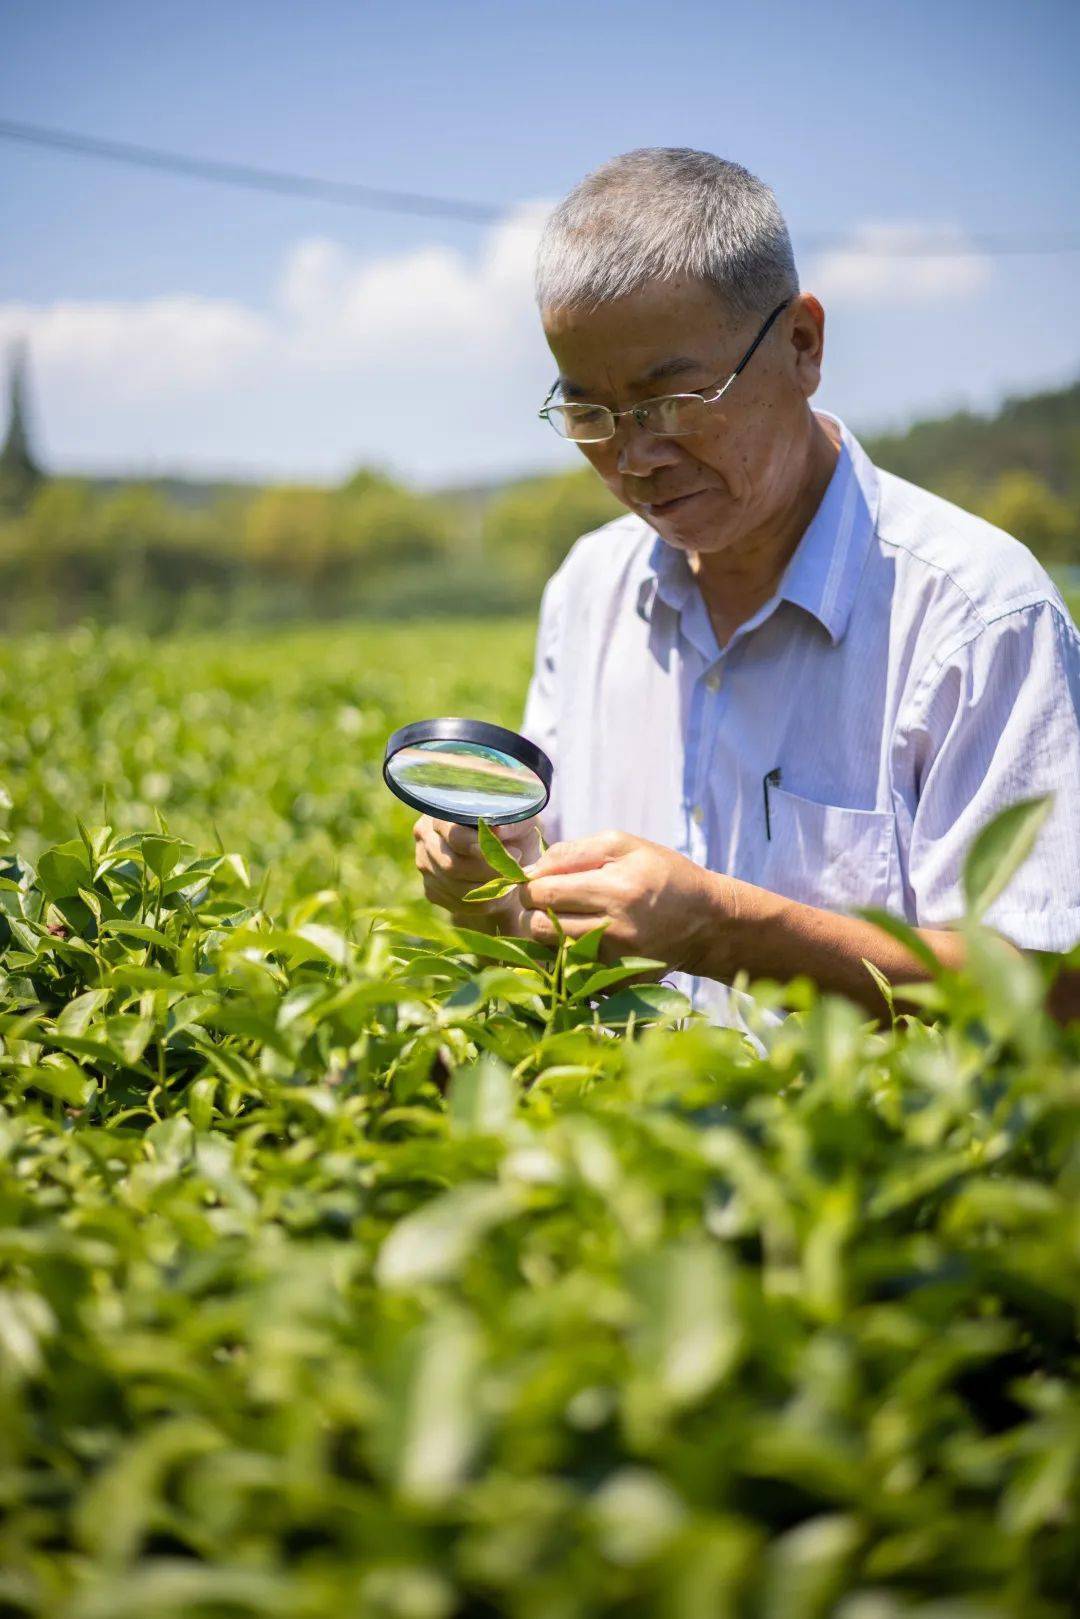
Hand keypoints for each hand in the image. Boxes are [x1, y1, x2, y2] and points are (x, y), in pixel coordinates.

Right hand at [412, 814, 542, 933]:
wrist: (509, 859)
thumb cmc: (514, 834)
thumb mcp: (520, 822)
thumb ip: (513, 823)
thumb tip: (498, 830)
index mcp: (443, 814)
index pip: (454, 834)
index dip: (480, 846)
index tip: (511, 852)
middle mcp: (426, 838)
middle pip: (451, 864)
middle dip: (487, 872)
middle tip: (515, 872)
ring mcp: (426, 866)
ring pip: (454, 887)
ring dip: (488, 890)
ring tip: (511, 883)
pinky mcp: (432, 890)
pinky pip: (456, 903)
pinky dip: (483, 903)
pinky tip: (500, 895)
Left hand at [520, 828, 735, 971]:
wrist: (708, 921)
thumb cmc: (662, 874)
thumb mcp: (624, 845)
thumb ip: (572, 851)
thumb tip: (530, 870)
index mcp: (616, 889)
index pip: (543, 892)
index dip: (530, 884)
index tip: (538, 880)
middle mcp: (616, 930)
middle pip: (539, 925)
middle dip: (535, 910)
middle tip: (549, 900)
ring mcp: (618, 962)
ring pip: (550, 950)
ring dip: (550, 933)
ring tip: (570, 917)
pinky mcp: (620, 985)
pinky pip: (572, 970)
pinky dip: (571, 954)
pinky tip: (591, 939)